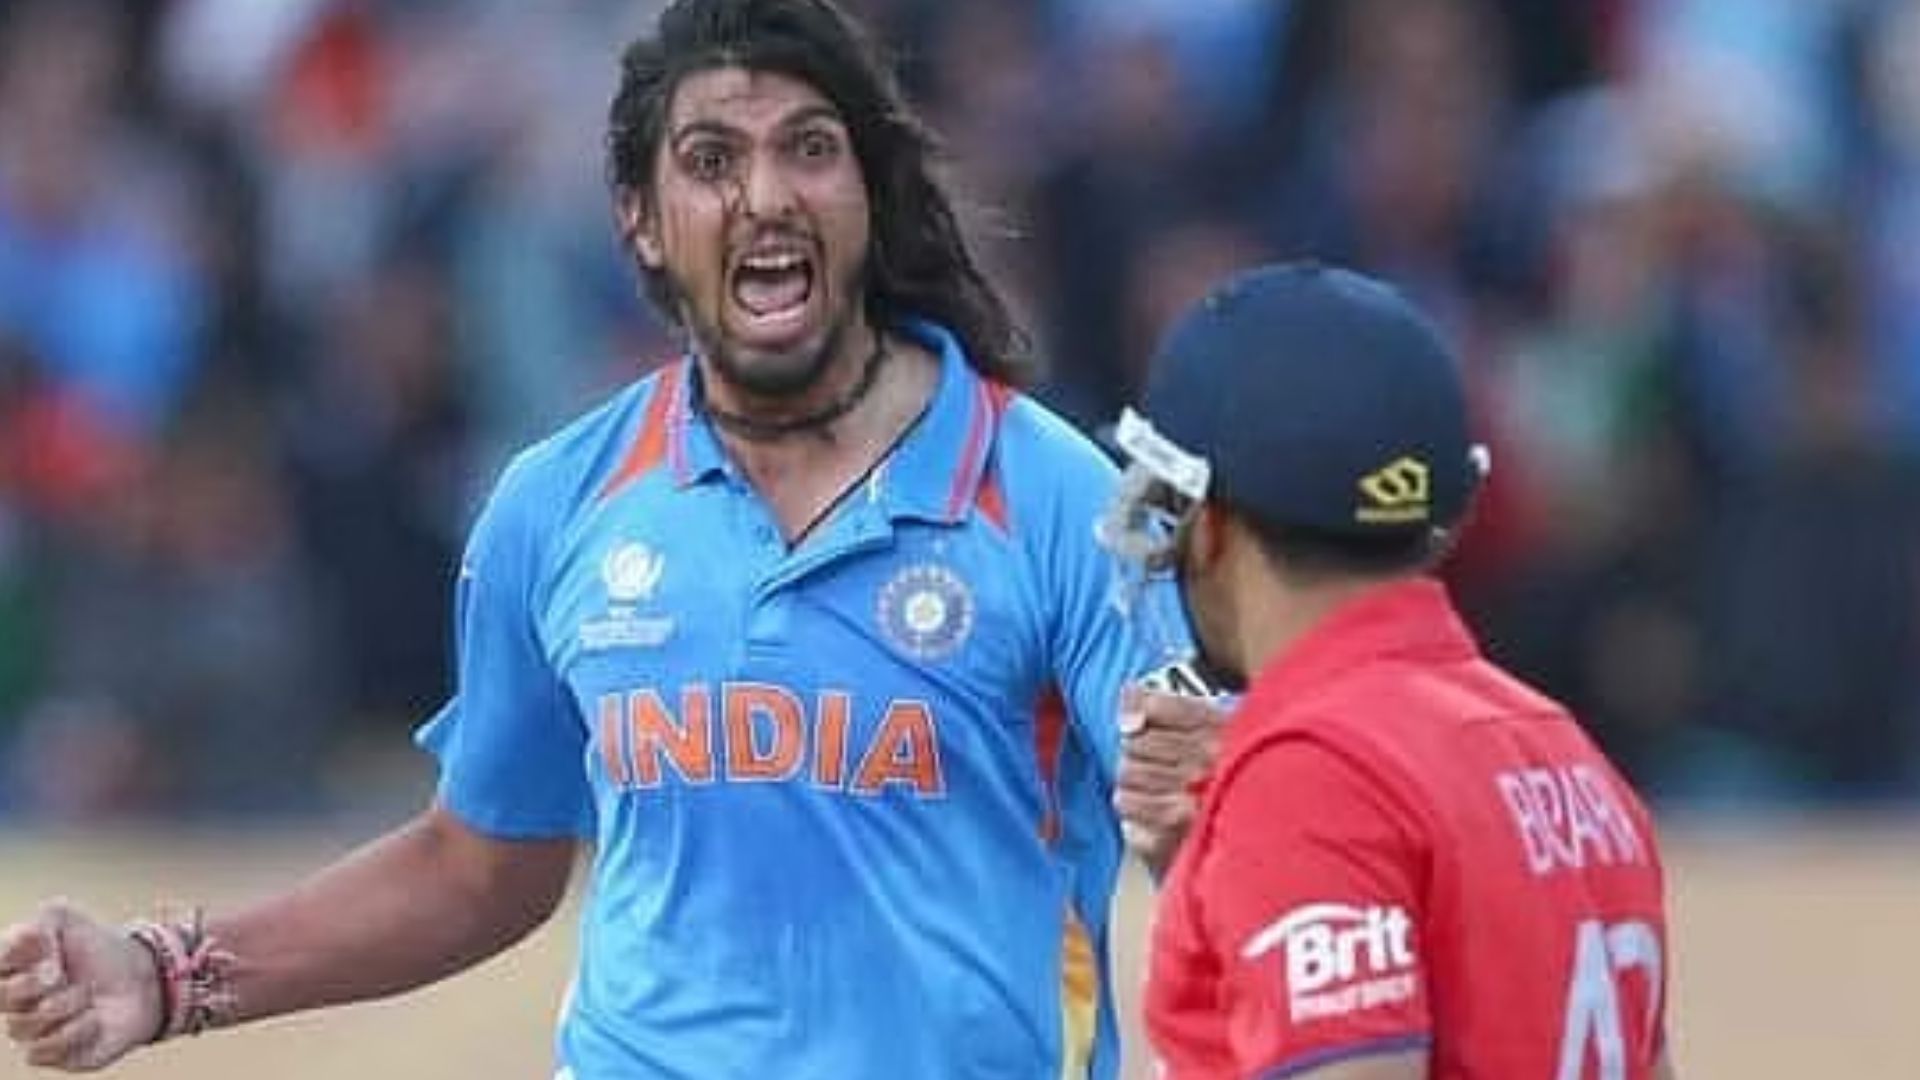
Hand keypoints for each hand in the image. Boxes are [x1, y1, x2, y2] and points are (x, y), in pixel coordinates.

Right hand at [1, 901, 160, 1071]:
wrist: (141, 982)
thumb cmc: (99, 950)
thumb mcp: (71, 920)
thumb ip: (42, 921)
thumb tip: (26, 939)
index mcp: (14, 968)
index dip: (14, 959)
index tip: (47, 952)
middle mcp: (17, 1001)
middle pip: (3, 996)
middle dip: (34, 984)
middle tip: (60, 975)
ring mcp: (32, 1028)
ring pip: (23, 1025)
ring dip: (64, 1005)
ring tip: (88, 994)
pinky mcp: (51, 1054)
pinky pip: (42, 1050)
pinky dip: (74, 1031)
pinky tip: (94, 1020)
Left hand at [1114, 687, 1223, 875]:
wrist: (1265, 854)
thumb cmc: (1239, 787)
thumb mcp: (1220, 737)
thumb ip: (1171, 709)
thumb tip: (1126, 692)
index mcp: (1222, 735)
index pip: (1157, 708)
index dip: (1145, 716)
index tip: (1144, 726)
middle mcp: (1204, 767)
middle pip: (1135, 743)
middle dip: (1138, 755)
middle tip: (1156, 768)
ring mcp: (1186, 805)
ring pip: (1126, 778)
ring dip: (1135, 788)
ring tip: (1157, 795)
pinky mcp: (1170, 840)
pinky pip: (1127, 818)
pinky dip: (1137, 821)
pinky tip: (1157, 821)